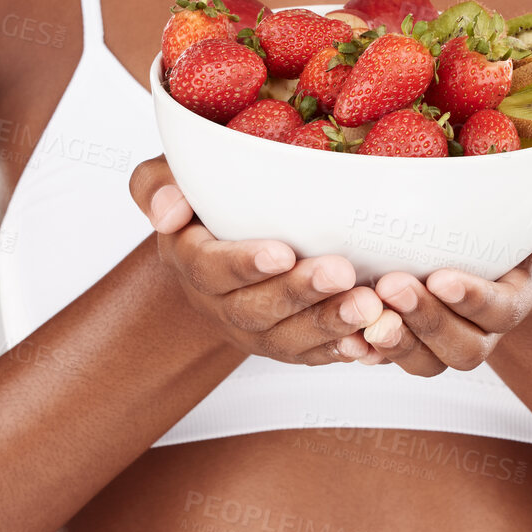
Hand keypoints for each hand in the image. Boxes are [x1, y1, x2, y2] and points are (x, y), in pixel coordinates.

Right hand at [129, 157, 386, 364]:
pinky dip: (344, 351)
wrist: (224, 237)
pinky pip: (314, 356)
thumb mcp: (175, 175)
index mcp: (189, 258)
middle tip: (341, 273)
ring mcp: (252, 330)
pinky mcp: (286, 345)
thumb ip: (157, 183)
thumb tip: (168, 210)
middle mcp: (217, 303)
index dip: (245, 263)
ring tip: (369, 306)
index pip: (210, 267)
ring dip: (328, 325)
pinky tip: (373, 343)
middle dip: (299, 294)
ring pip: (288, 339)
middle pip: (255, 309)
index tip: (282, 252)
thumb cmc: (207, 195)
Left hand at [359, 202, 531, 376]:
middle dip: (427, 321)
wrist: (481, 227)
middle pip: (465, 348)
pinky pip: (392, 360)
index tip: (440, 277)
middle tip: (392, 287)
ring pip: (427, 363)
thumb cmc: (520, 215)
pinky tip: (348, 338)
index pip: (503, 311)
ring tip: (367, 315)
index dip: (473, 299)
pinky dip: (370, 353)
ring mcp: (446, 338)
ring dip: (398, 342)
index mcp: (521, 297)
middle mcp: (485, 328)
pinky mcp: (410, 339)